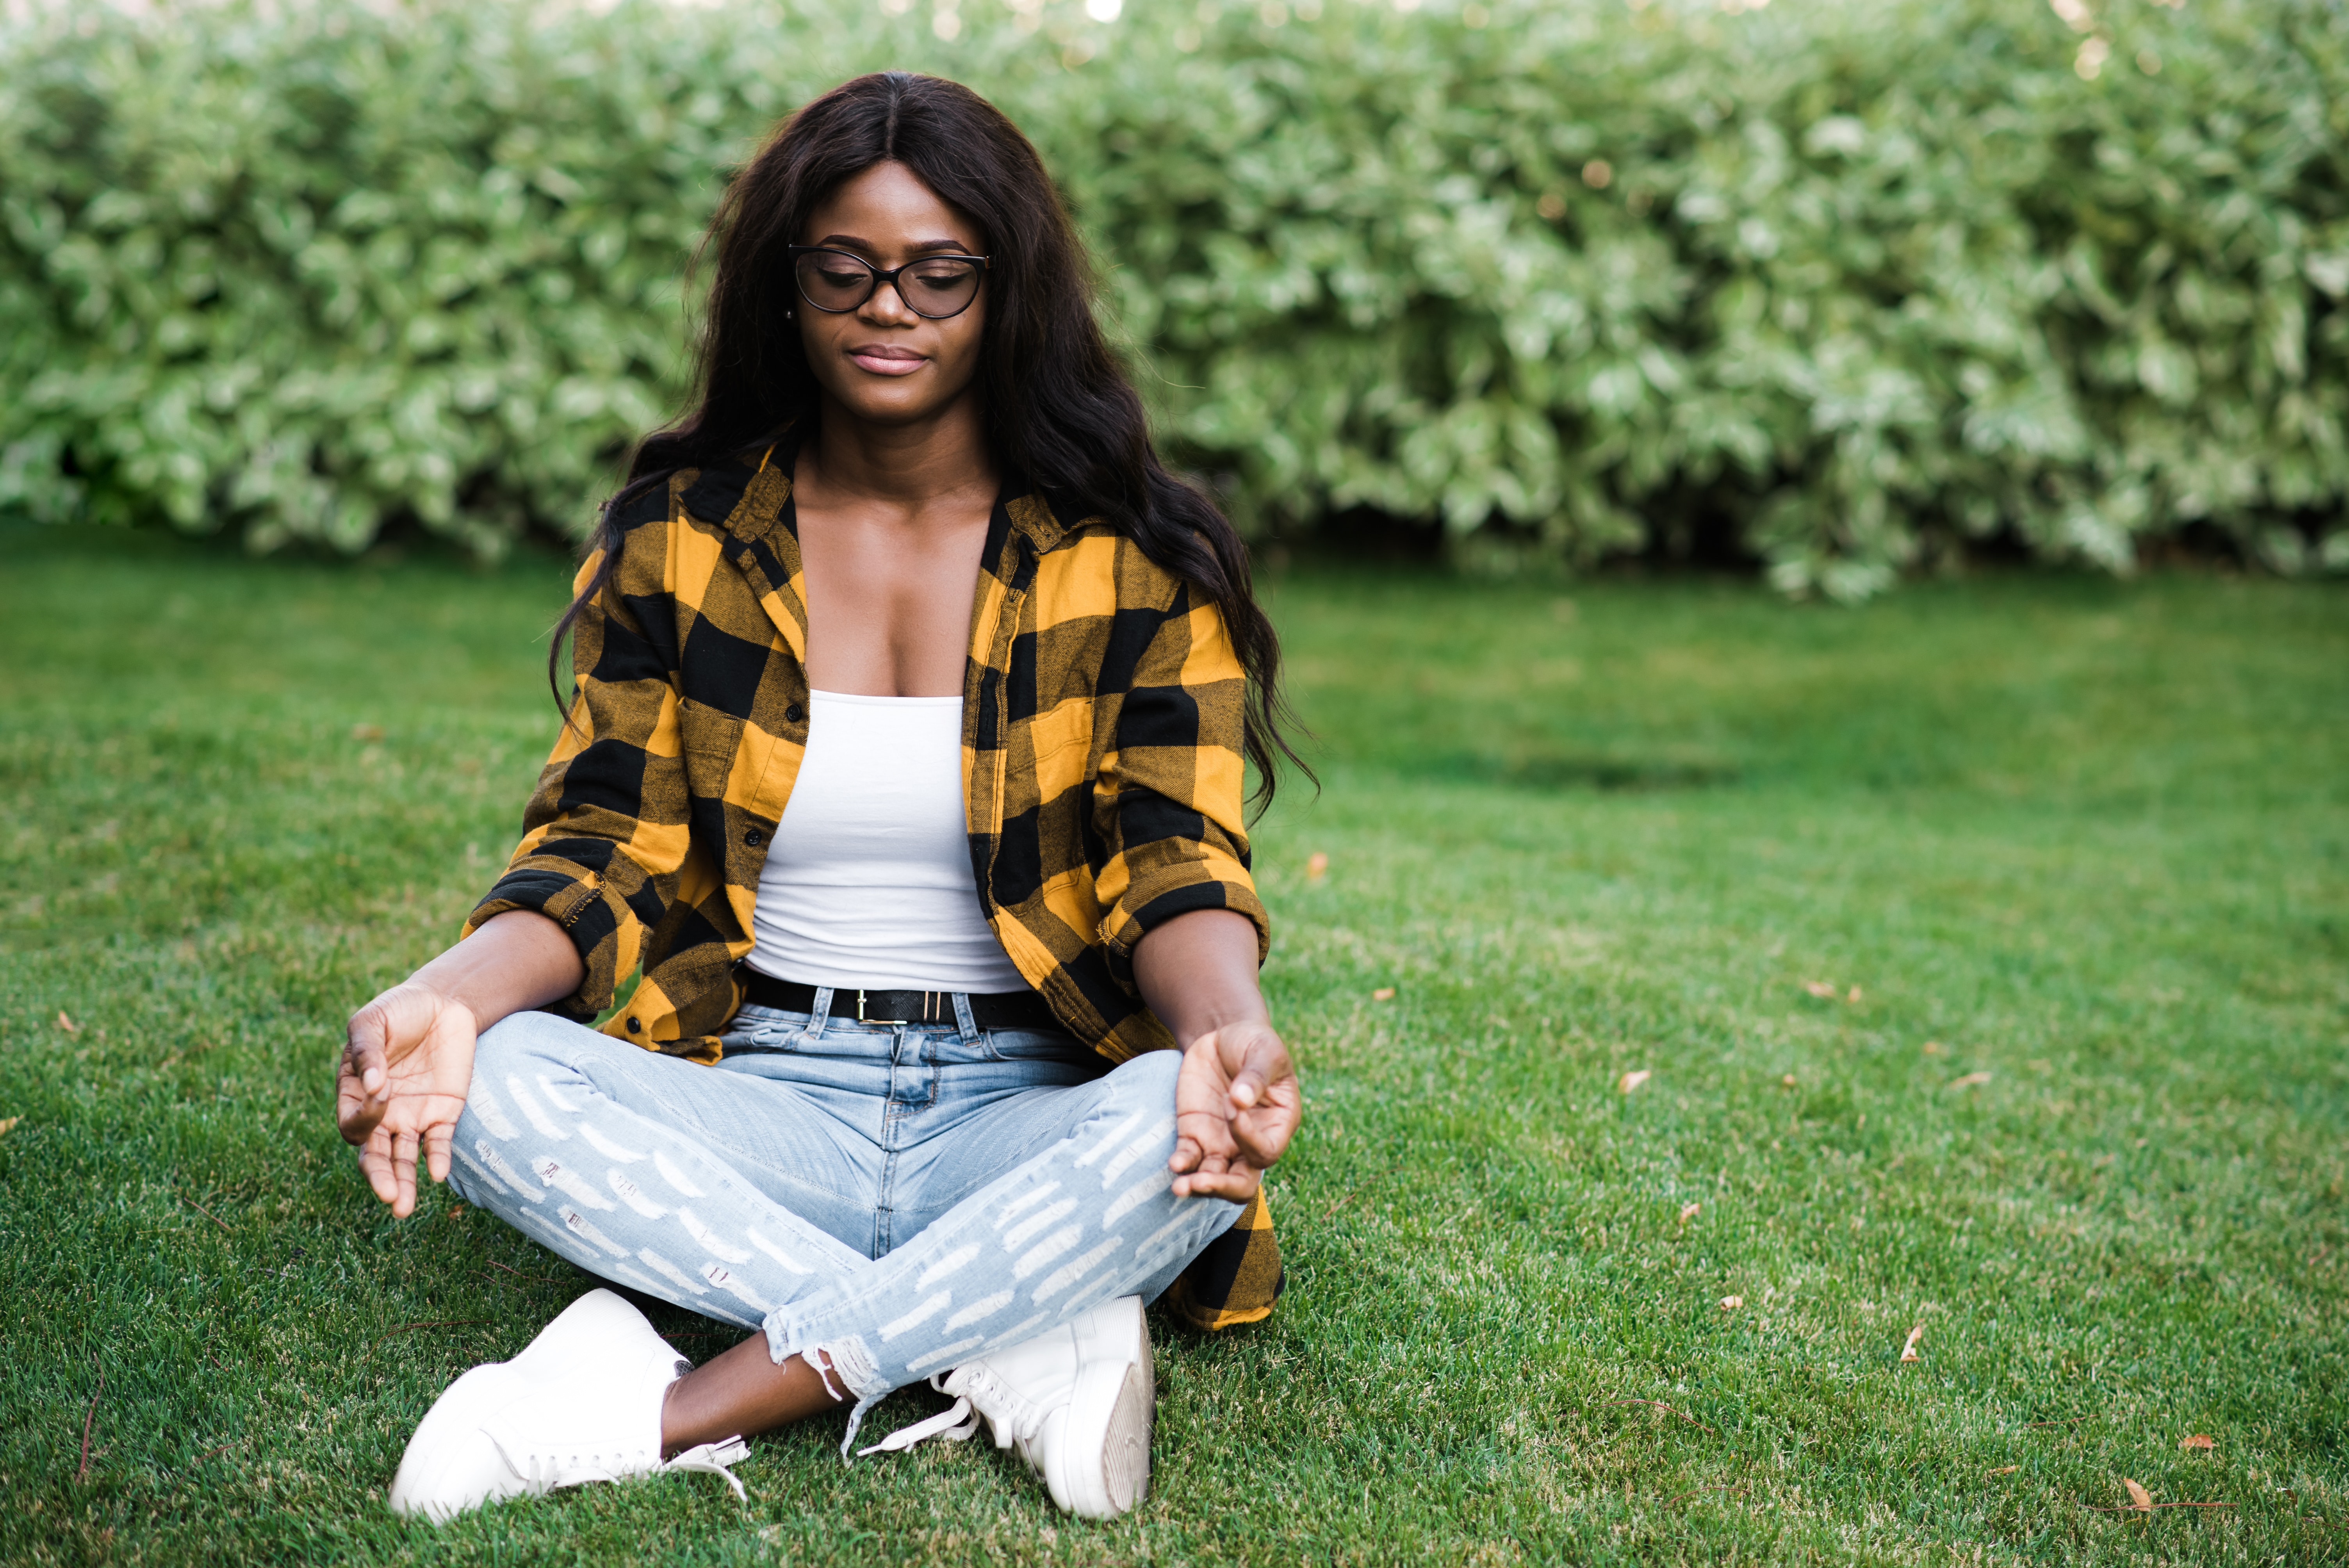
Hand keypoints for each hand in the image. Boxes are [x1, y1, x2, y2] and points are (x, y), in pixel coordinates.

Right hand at [336, 982, 478, 1217]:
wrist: (443, 1003)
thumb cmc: (398, 1011)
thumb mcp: (373, 1021)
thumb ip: (368, 1051)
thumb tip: (373, 1087)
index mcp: (355, 1094)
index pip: (353, 1124)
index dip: (364, 1117)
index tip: (382, 1093)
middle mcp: (382, 1113)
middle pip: (374, 1154)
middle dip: (379, 1176)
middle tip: (388, 1196)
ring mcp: (412, 1116)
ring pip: (403, 1158)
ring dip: (403, 1182)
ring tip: (402, 1207)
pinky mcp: (443, 1112)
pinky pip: (438, 1143)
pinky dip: (437, 1159)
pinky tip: (438, 1173)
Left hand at [1168, 1021, 1300, 1200]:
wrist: (1225, 1038)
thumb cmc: (1255, 1045)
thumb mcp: (1264, 1052)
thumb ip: (1256, 1076)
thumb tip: (1242, 1100)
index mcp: (1277, 1125)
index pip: (1265, 1151)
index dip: (1248, 1138)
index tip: (1232, 1106)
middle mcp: (1250, 1141)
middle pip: (1242, 1183)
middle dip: (1222, 1187)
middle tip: (1202, 1181)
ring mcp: (1221, 1141)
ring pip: (1213, 1177)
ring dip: (1198, 1185)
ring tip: (1180, 1187)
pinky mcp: (1195, 1133)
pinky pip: (1189, 1158)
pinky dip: (1182, 1163)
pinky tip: (1174, 1164)